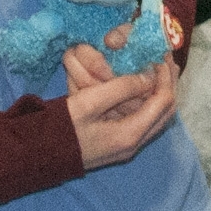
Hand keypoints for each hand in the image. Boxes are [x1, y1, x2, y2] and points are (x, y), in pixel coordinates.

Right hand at [62, 46, 181, 169]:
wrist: (41, 154)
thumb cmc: (62, 126)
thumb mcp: (88, 102)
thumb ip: (120, 88)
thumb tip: (147, 75)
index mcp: (130, 134)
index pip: (163, 101)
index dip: (165, 76)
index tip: (159, 55)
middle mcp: (134, 143)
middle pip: (166, 112)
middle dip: (168, 84)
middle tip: (163, 60)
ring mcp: (128, 146)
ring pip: (158, 117)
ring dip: (160, 93)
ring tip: (154, 69)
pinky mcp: (121, 143)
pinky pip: (146, 121)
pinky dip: (150, 102)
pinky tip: (140, 86)